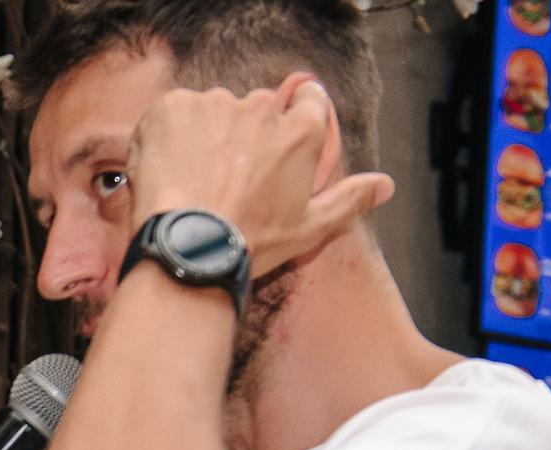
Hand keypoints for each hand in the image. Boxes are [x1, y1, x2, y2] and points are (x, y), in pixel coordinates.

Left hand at [128, 76, 392, 275]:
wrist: (186, 249)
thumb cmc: (250, 242)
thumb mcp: (309, 228)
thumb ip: (349, 199)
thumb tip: (384, 185)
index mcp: (302, 130)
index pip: (307, 99)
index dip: (291, 119)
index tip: (272, 147)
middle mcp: (263, 107)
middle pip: (256, 108)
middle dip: (242, 136)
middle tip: (223, 179)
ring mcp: (217, 104)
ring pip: (212, 111)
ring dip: (203, 136)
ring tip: (191, 181)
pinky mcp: (174, 107)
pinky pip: (172, 112)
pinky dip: (166, 135)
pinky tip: (166, 170)